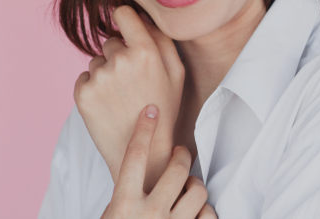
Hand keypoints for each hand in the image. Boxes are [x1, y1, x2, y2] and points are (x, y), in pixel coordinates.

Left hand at [74, 6, 184, 187]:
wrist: (145, 151)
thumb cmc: (164, 107)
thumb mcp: (176, 71)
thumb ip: (162, 38)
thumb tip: (142, 14)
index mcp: (145, 51)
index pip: (123, 13)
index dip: (125, 18)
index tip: (126, 27)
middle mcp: (120, 60)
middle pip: (111, 41)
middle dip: (119, 54)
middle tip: (132, 80)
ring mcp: (99, 77)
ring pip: (97, 61)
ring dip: (106, 72)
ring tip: (121, 95)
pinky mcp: (82, 93)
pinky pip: (85, 77)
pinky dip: (93, 86)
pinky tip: (108, 103)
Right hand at [101, 104, 216, 218]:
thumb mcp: (110, 217)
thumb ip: (123, 195)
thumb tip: (133, 167)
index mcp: (124, 206)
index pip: (135, 156)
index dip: (144, 129)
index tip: (151, 111)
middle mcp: (148, 215)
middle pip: (176, 168)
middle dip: (182, 155)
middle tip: (180, 153)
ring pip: (197, 190)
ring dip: (194, 184)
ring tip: (188, 186)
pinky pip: (208, 216)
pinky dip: (205, 211)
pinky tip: (196, 210)